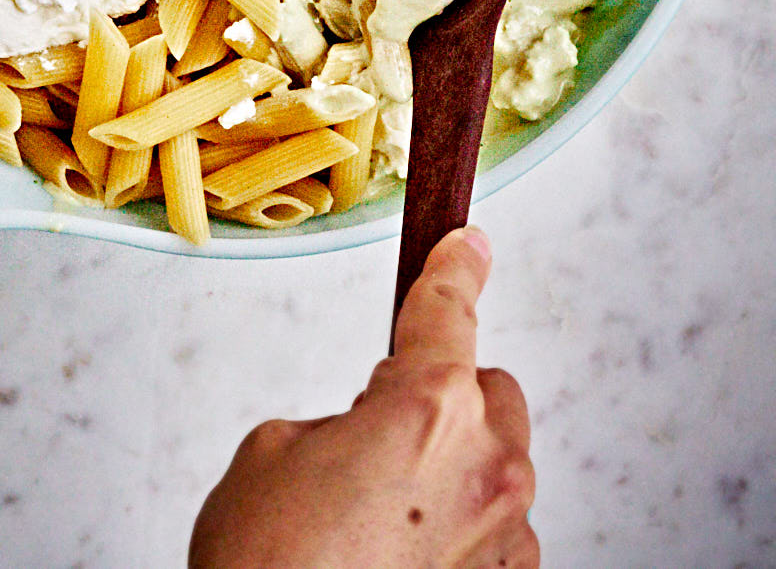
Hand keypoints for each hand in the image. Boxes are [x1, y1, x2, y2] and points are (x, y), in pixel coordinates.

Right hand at [189, 227, 536, 568]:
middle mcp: (487, 465)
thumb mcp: (274, 452)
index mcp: (429, 407)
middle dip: (442, 397)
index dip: (454, 266)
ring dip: (449, 470)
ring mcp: (507, 536)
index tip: (466, 243)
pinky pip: (494, 528)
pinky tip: (399, 554)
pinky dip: (457, 528)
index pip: (448, 308)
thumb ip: (339, 418)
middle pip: (487, 389)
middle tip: (377, 433)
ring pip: (492, 463)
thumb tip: (363, 432)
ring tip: (376, 517)